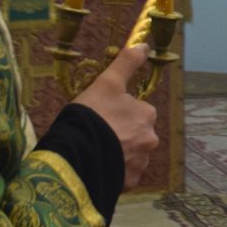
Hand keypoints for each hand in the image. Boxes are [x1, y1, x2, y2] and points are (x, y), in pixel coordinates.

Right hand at [73, 44, 158, 188]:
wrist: (76, 154)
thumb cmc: (91, 114)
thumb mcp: (106, 83)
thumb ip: (126, 63)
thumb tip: (143, 44)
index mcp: (147, 115)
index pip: (137, 111)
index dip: (119, 112)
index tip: (102, 115)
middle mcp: (150, 140)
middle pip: (136, 134)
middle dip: (121, 134)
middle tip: (97, 134)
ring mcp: (140, 163)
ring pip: (130, 155)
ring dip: (118, 153)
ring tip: (94, 150)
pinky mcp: (129, 182)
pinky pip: (123, 174)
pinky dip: (113, 170)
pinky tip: (97, 164)